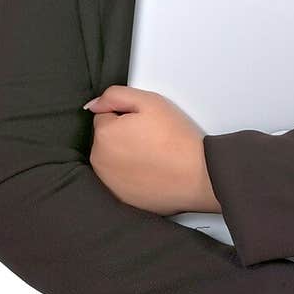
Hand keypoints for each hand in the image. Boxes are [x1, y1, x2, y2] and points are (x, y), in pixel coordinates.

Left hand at [83, 85, 219, 215]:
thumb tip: (94, 104)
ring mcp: (110, 182)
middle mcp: (100, 161)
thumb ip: (115, 96)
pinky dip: (133, 174)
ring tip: (154, 155)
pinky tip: (153, 170)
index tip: (145, 124)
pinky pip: (123, 179)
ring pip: (113, 159)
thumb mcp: (149, 101)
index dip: (127, 116)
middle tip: (152, 138)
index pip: (105, 116)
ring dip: (127, 155)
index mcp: (104, 135)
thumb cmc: (177, 140)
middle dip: (124, 136)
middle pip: (107, 139)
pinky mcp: (122, 197)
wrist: (199, 175)